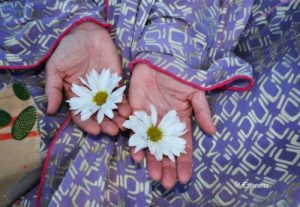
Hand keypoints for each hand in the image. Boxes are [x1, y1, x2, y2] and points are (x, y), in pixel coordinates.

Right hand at [46, 22, 130, 135]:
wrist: (85, 32)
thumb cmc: (67, 49)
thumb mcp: (55, 68)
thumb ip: (54, 89)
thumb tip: (50, 110)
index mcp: (76, 96)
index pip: (82, 115)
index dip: (88, 124)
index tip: (95, 130)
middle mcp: (91, 96)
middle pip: (100, 115)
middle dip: (106, 124)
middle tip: (113, 131)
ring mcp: (105, 89)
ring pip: (112, 108)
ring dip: (118, 118)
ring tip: (124, 125)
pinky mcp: (116, 81)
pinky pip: (121, 95)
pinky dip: (125, 103)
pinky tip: (129, 110)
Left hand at [128, 64, 215, 188]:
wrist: (157, 60)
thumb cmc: (178, 75)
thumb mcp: (194, 92)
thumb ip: (202, 111)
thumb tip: (213, 132)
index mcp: (179, 123)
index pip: (183, 147)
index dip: (184, 162)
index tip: (184, 178)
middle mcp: (164, 126)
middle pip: (165, 151)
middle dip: (166, 167)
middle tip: (166, 183)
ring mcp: (149, 121)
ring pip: (149, 146)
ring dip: (151, 161)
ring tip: (152, 175)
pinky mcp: (134, 113)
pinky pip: (134, 132)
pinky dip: (134, 143)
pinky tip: (136, 155)